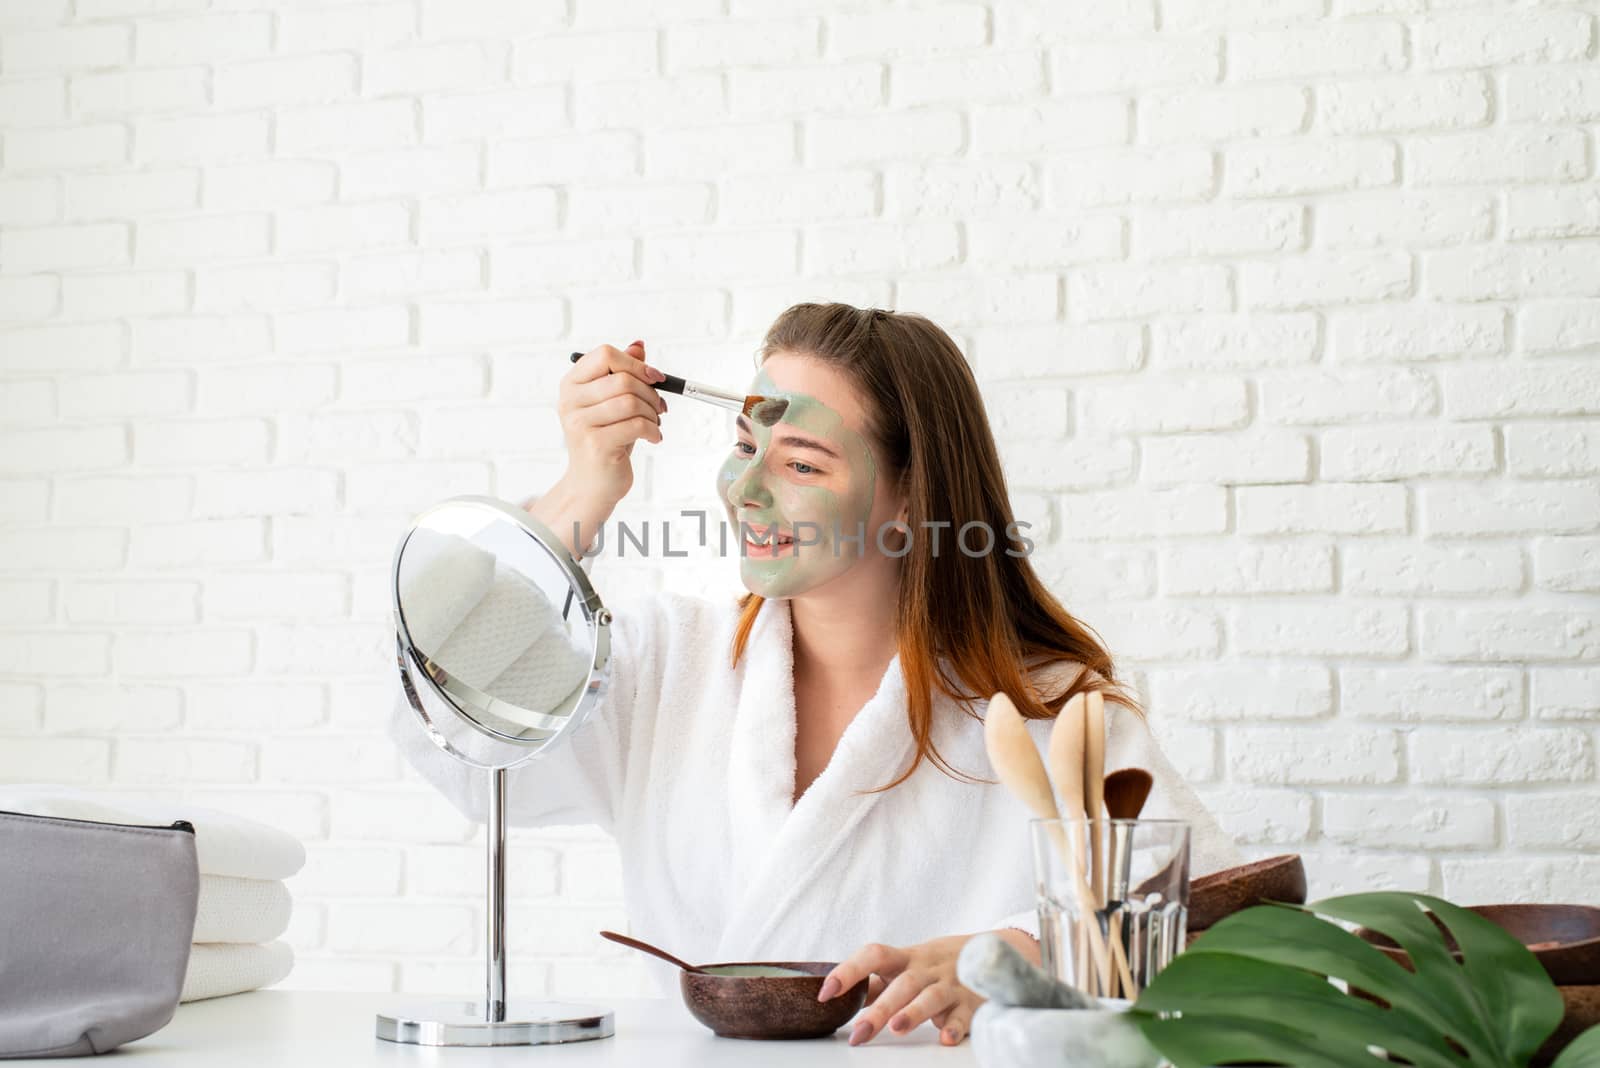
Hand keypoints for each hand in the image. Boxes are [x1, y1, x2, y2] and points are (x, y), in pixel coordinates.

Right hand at [559, 340, 666, 506]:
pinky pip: (636, 425)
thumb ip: (622, 373)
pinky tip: (653, 437)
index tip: (654, 377)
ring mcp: (580, 423)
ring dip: (653, 413)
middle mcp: (570, 401)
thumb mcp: (613, 402)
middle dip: (650, 392)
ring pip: (631, 402)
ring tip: (654, 423)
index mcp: (572, 383)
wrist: (592, 483)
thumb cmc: (605, 439)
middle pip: (622, 379)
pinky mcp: (595, 444)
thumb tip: (638, 345)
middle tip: (659, 407)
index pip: (605, 355)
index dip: (635, 363)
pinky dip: (653, 430)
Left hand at [817, 932, 1018, 1046]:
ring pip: (933, 996)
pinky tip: (945, 1038)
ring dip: (915, 1012)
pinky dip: (956, 1026)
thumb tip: (839, 1000)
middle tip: (858, 1033)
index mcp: (906, 958)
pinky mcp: (972, 1003)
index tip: (827, 992)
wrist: (992, 952)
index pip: (874, 955)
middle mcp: (928, 969)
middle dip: (881, 1009)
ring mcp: (951, 984)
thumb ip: (876, 983)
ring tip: (897, 1028)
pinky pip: (964, 1014)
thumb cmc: (935, 965)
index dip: (849, 970)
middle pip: (903, 984)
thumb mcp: (906, 966)